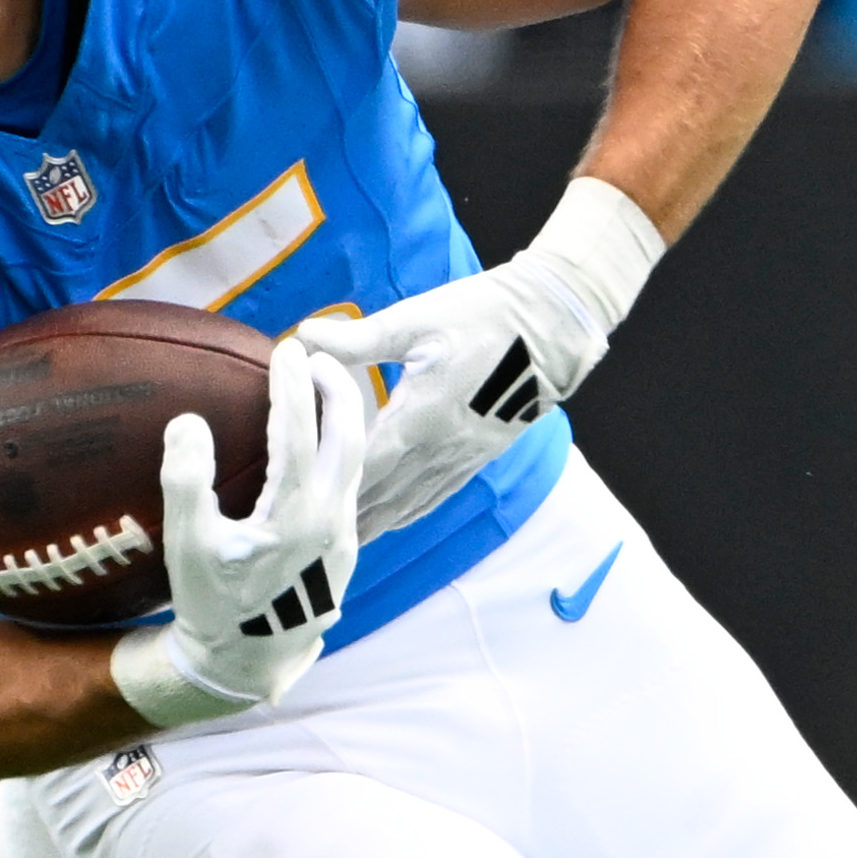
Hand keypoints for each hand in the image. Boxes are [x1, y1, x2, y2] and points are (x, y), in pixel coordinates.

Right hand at [109, 337, 366, 729]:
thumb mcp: (187, 546)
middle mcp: (331, 520)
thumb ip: (186, 481)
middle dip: (336, 388)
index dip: (291, 385)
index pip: (298, 432)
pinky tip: (321, 444)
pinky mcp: (345, 547)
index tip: (284, 348)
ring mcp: (344, 535)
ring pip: (356, 460)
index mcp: (294, 515)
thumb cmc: (212, 605)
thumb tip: (189, 421)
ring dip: (343, 418)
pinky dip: (340, 450)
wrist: (250, 662)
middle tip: (316, 354)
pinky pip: (350, 483)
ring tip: (323, 387)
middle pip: (348, 436)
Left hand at [294, 174, 663, 533]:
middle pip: (387, 492)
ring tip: (346, 543)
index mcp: (422, 415)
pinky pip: (442, 492)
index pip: (367, 462)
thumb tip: (305, 338)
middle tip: (311, 539)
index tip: (303, 501)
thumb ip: (358, 338)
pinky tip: (398, 519)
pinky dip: (415, 510)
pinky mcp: (483, 452)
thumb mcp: (417, 319)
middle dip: (350, 514)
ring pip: (414, 500)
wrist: (553, 324)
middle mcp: (444, 446)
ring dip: (380, 521)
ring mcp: (466, 454)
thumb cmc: (483, 314)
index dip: (335, 483)